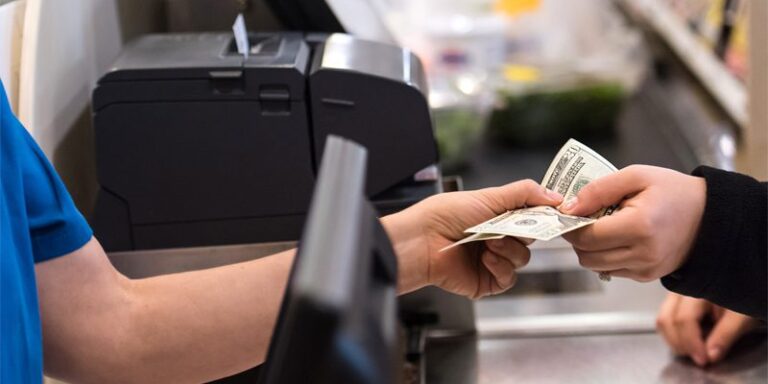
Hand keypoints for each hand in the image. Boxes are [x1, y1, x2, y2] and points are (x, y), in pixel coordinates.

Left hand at [383, 180, 562, 298]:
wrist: (422, 241)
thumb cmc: (445, 215)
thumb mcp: (488, 196)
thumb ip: (524, 193)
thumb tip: (555, 195)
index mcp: (496, 216)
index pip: (530, 216)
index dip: (542, 215)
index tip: (556, 213)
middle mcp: (495, 238)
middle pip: (530, 238)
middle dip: (524, 232)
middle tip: (513, 226)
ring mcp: (491, 261)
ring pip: (522, 258)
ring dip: (509, 249)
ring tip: (490, 242)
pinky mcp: (485, 282)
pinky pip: (508, 278)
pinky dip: (501, 267)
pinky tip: (486, 258)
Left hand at [559, 165, 705, 280]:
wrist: (710, 216)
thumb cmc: (674, 192)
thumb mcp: (636, 176)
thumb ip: (598, 190)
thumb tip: (569, 207)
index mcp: (640, 227)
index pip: (586, 236)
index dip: (570, 226)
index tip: (568, 213)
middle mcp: (643, 253)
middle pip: (586, 256)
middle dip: (577, 238)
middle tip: (583, 219)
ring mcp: (645, 269)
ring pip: (595, 266)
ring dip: (589, 248)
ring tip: (602, 227)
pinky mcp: (647, 276)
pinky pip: (611, 270)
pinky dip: (605, 256)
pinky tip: (616, 237)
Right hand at [656, 293, 760, 365]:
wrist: (739, 290)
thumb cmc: (740, 301)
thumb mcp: (740, 318)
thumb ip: (725, 335)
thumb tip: (710, 355)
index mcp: (698, 290)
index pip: (684, 319)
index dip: (692, 343)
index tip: (703, 359)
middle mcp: (681, 290)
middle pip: (667, 320)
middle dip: (680, 344)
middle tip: (698, 357)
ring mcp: (674, 295)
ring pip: (662, 320)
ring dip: (674, 341)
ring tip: (693, 350)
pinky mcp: (672, 301)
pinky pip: (664, 319)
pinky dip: (673, 334)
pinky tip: (689, 341)